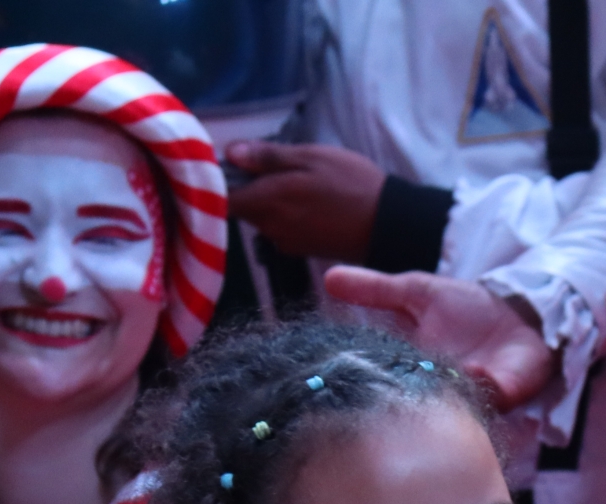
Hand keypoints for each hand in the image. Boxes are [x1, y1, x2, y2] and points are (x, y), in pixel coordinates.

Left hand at [226, 141, 384, 261]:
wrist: (388, 226)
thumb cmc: (351, 184)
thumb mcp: (311, 157)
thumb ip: (268, 157)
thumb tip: (229, 153)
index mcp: (267, 201)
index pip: (221, 198)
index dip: (216, 182)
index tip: (224, 164)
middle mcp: (269, 227)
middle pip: (242, 207)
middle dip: (248, 187)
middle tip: (268, 163)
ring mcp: (285, 241)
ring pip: (262, 217)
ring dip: (269, 200)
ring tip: (294, 180)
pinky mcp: (301, 249)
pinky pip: (281, 227)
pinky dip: (286, 213)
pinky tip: (308, 201)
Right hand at [323, 266, 558, 408]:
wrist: (518, 315)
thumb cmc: (467, 309)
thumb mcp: (417, 291)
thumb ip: (375, 290)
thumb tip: (328, 279)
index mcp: (412, 365)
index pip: (385, 375)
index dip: (368, 373)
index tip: (350, 365)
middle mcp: (437, 386)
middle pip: (414, 398)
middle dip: (404, 392)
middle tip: (393, 377)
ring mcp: (471, 392)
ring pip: (451, 403)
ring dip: (445, 388)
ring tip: (435, 370)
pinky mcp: (505, 392)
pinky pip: (493, 395)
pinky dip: (485, 382)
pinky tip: (475, 369)